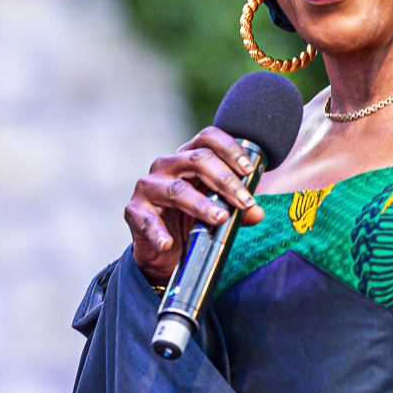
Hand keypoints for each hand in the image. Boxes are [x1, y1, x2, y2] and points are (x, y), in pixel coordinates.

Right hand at [125, 127, 264, 285]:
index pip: (208, 138)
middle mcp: (167, 166)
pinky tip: (168, 242)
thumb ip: (238, 210)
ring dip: (201, 204)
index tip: (248, 169)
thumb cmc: (190, 222)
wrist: (162, 254)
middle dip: (225, 180)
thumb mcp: (218, 213)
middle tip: (244, 201)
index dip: (230, 149)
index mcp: (188, 159)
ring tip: (220, 218)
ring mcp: (149, 187)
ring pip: (176, 189)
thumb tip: (257, 212)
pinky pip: (147, 220)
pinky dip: (158, 232)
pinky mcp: (134, 211)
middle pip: (197, 160)